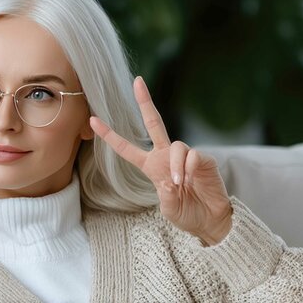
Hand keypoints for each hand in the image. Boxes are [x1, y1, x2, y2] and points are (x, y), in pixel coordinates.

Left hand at [89, 76, 232, 245]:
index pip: (126, 148)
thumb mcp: (169, 209)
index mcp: (150, 166)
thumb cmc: (187, 214)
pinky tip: (191, 180)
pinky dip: (189, 168)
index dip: (110, 135)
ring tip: (179, 185)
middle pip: (154, 123)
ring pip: (177, 146)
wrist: (211, 221)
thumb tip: (172, 180)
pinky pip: (193, 155)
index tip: (92, 120)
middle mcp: (166, 156)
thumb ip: (166, 196)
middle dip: (145, 102)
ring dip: (175, 167)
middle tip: (138, 81)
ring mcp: (185, 156)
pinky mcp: (204, 159)